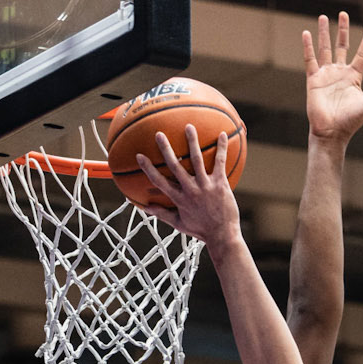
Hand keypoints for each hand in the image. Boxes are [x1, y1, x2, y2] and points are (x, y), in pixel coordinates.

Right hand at [136, 124, 243, 248]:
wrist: (223, 236)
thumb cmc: (200, 230)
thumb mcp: (179, 224)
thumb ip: (161, 214)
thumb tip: (145, 207)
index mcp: (179, 199)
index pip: (159, 181)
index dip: (148, 169)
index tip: (139, 156)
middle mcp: (190, 190)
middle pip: (175, 166)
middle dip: (166, 149)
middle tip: (159, 134)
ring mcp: (205, 186)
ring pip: (196, 160)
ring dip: (192, 142)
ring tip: (189, 127)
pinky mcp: (220, 184)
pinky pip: (220, 162)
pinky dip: (222, 148)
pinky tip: (223, 135)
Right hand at [304, 12, 362, 145]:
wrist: (332, 132)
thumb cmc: (352, 121)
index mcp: (354, 77)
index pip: (361, 54)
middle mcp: (340, 73)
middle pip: (342, 46)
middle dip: (343, 30)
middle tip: (343, 14)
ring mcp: (326, 75)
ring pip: (325, 49)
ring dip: (325, 33)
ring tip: (324, 17)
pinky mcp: (313, 80)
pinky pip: (310, 59)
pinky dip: (308, 46)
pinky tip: (306, 33)